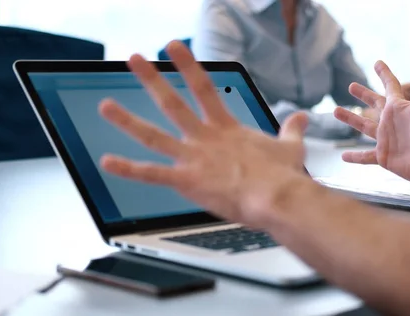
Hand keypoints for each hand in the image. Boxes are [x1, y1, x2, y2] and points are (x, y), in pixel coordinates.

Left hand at [99, 41, 308, 227]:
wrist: (277, 198)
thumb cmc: (283, 176)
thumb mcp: (291, 147)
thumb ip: (292, 130)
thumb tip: (303, 118)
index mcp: (226, 128)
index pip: (204, 88)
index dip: (187, 65)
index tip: (173, 48)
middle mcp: (205, 137)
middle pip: (172, 102)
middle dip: (152, 78)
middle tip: (135, 59)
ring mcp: (193, 157)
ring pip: (153, 135)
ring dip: (127, 120)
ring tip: (106, 105)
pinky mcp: (187, 180)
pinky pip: (152, 174)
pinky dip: (129, 169)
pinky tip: (107, 161)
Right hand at [334, 53, 409, 188]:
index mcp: (399, 107)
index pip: (390, 85)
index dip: (384, 73)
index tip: (377, 62)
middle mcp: (391, 121)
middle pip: (374, 104)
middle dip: (364, 94)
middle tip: (351, 86)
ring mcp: (386, 139)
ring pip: (364, 127)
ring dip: (351, 119)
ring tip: (335, 111)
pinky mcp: (383, 156)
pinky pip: (365, 156)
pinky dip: (355, 157)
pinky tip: (343, 156)